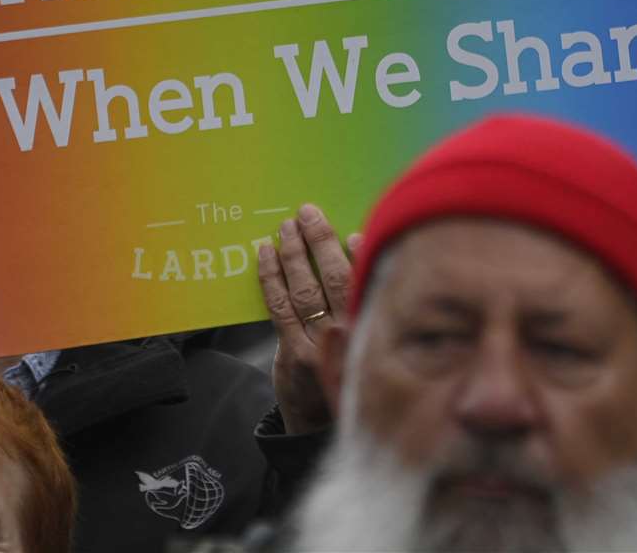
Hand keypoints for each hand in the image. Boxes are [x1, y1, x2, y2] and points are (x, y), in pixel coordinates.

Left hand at [258, 203, 360, 434]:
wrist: (320, 424)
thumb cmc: (346, 373)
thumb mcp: (368, 342)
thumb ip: (362, 300)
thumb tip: (357, 247)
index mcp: (371, 328)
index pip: (363, 282)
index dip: (358, 254)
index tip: (352, 232)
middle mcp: (348, 337)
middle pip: (332, 278)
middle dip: (319, 241)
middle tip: (308, 213)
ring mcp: (318, 346)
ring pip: (303, 289)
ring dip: (293, 253)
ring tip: (286, 227)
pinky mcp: (292, 353)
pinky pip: (278, 307)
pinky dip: (271, 278)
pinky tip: (266, 254)